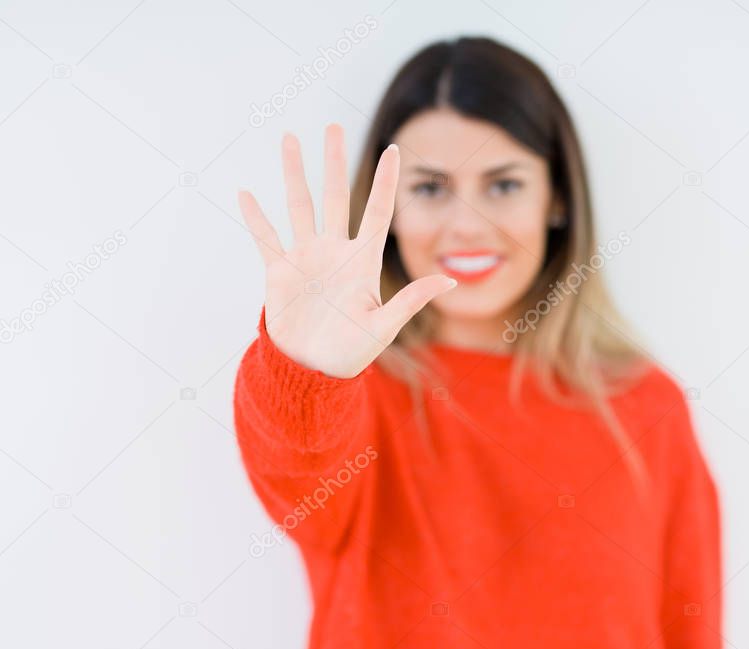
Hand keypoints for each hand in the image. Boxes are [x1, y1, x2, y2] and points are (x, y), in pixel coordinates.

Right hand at [238, 124, 456, 378]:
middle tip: (330, 126)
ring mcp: (306, 258)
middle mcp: (335, 251)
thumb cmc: (352, 352)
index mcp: (363, 260)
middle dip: (333, 161)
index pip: (378, 211)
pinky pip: (266, 239)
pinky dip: (256, 218)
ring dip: (294, 174)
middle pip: (336, 196)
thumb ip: (412, 300)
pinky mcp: (280, 273)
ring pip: (300, 206)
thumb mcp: (385, 326)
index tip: (394, 150)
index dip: (387, 182)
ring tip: (289, 139)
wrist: (313, 370)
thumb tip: (451, 279)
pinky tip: (246, 194)